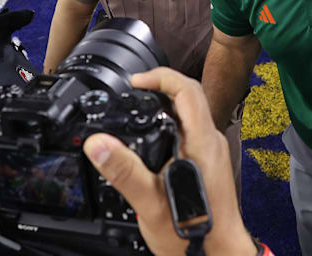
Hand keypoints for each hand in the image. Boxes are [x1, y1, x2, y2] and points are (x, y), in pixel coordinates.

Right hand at [84, 68, 256, 255]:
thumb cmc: (194, 235)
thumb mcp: (149, 203)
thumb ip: (123, 171)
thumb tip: (98, 144)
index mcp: (201, 143)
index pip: (186, 89)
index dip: (159, 77)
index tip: (135, 82)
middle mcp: (211, 142)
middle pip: (188, 96)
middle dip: (159, 86)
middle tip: (133, 91)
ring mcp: (212, 152)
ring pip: (190, 113)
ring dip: (165, 105)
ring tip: (138, 108)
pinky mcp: (209, 163)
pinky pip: (190, 129)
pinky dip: (170, 123)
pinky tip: (152, 137)